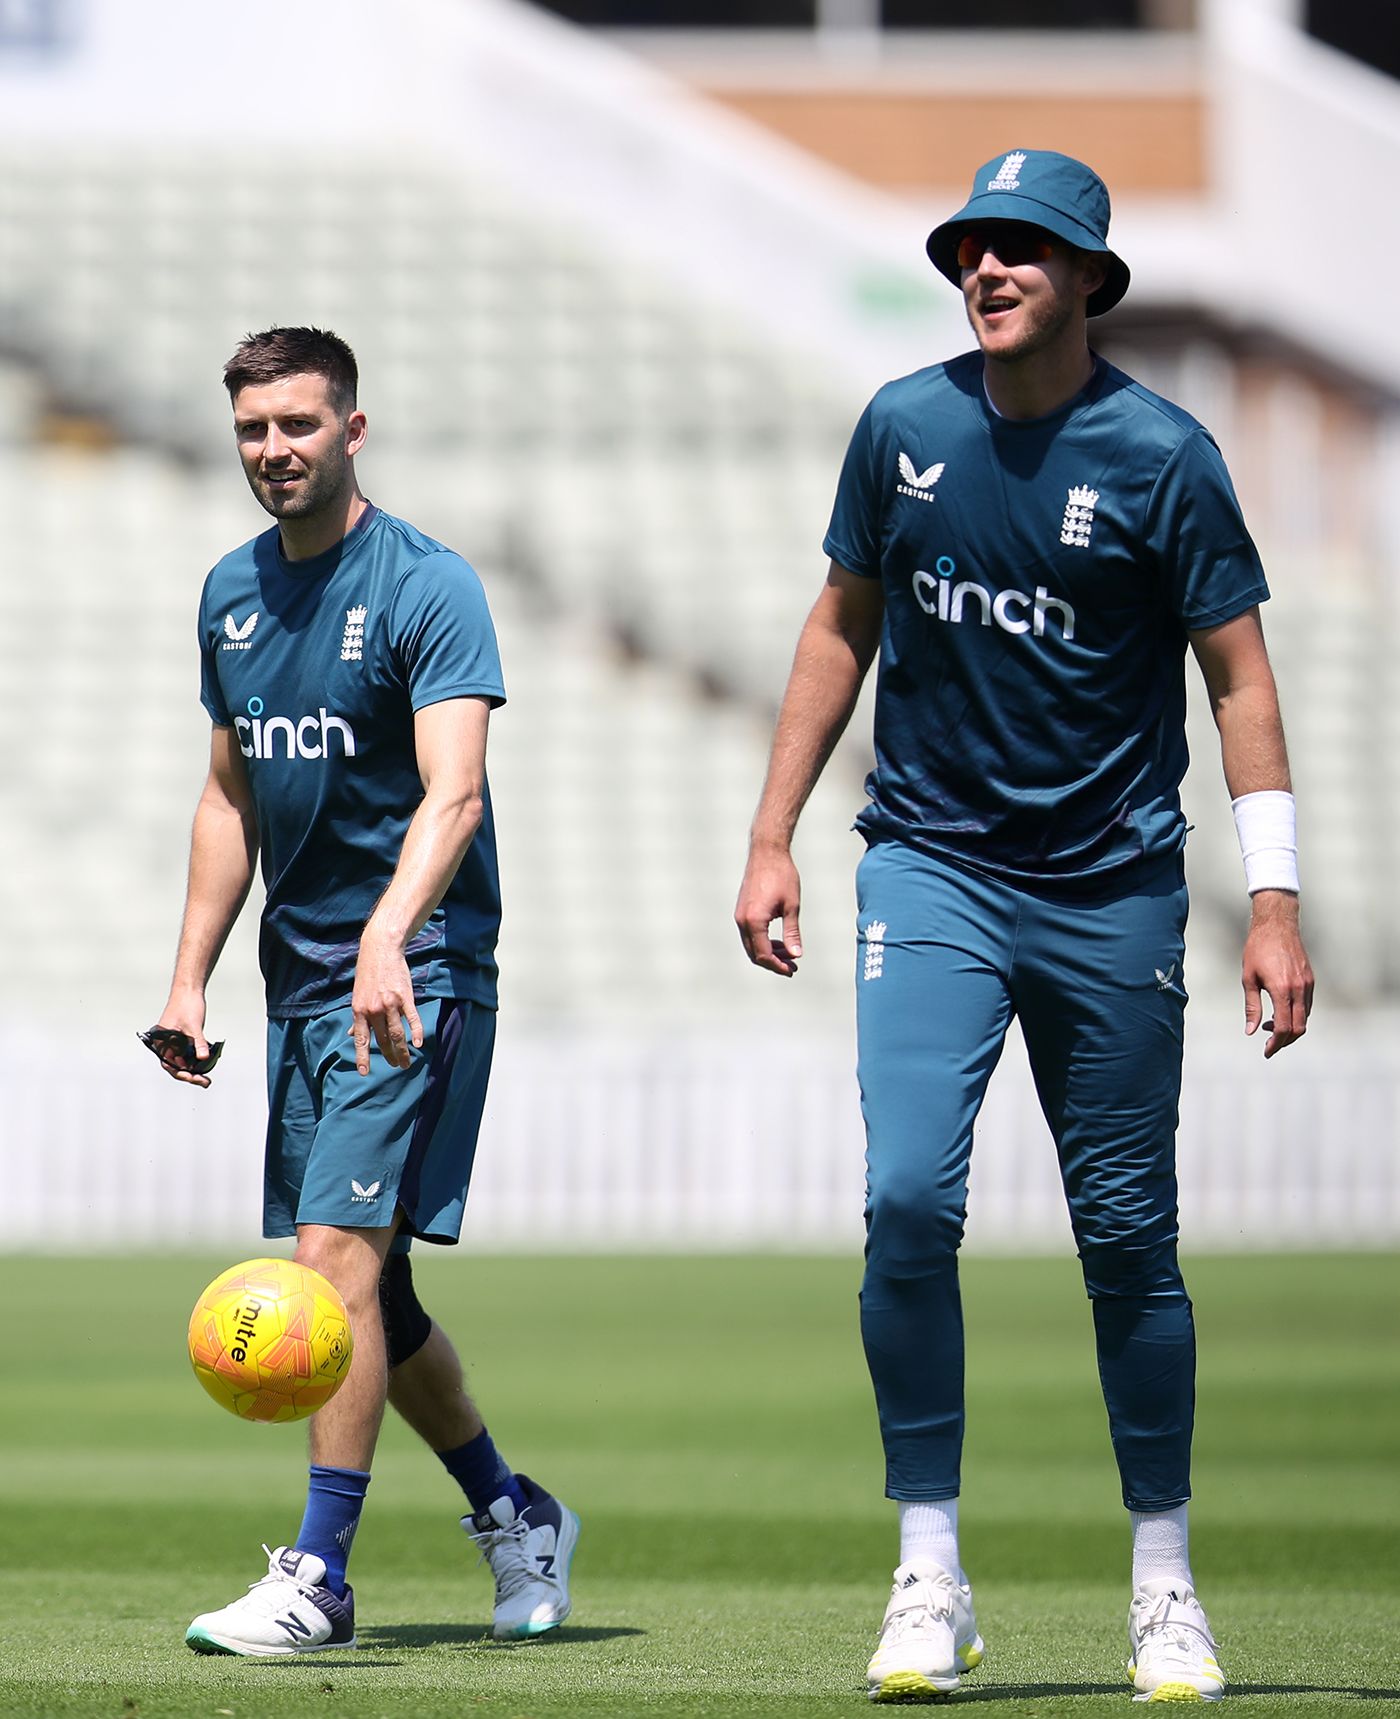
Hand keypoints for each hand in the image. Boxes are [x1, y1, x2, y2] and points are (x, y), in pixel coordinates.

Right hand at [145, 994, 216, 1087]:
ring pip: (183, 1060)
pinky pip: (188, 1053)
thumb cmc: (186, 1005)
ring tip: (206, 1078)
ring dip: (194, 1069)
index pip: (168, 1063)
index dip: (180, 1073)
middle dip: (190, 1075)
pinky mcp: (183, 1038)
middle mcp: (165, 1043)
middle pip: (176, 1065)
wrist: (189, 989)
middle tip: (205, 1082)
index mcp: (161, 1041)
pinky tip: (207, 1065)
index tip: (193, 1078)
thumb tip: (203, 1059)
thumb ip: (197, 1043)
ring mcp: (174, 1041)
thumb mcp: (193, 1026)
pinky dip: (196, 1059)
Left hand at [349, 931, 422, 1074]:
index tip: (364, 1073)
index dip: (362, 1057)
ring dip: (402, 1051)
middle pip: (382, 1040)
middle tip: (396, 1066)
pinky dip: (416, 1032)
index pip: (360, 1039)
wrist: (380, 950)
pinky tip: (419, 1043)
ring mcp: (389, 1004)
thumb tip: (350, 1034)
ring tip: (406, 1062)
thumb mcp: (358, 996)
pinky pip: (412, 1019)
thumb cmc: (368, 974)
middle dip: (389, 1056)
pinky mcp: (404, 997)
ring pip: (396, 1034)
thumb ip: (357, 1017)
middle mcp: (373, 1010)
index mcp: (359, 1011)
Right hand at [735, 844, 803, 976]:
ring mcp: (740, 915)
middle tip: (792, 967)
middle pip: (755, 954)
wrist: (767, 852)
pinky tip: (778, 942)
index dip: (778, 966)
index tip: (792, 970)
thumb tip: (796, 955)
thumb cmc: (781, 876)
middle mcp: (742, 920)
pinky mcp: (742, 910)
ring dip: (768, 953)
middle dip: (773, 963)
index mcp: (754, 921)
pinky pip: (749, 934)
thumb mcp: (792, 906)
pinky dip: (762, 942)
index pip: (764, 955)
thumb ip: (792, 933)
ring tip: (788, 955)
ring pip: (751, 945)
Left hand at [1242, 891, 1313, 1057]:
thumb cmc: (1257, 950)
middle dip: (1285, 1041)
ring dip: (1290, 1028)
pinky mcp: (1310, 980)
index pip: (1284, 1027)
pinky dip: (1296, 1015)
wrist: (1276, 925)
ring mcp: (1308, 984)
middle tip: (1270, 1045)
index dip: (1276, 1044)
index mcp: (1282, 990)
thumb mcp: (1248, 979)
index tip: (1267, 1051)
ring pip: (1305, 1018)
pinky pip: (1307, 1005)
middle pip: (1299, 1028)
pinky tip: (1281, 1012)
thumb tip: (1250, 1031)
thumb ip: (1252, 1007)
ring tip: (1270, 1026)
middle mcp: (1299, 989)